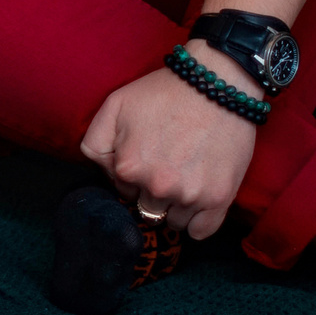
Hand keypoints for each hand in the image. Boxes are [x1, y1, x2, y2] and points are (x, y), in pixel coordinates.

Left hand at [79, 43, 260, 238]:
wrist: (217, 82)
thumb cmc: (164, 92)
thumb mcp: (114, 106)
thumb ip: (95, 144)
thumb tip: (105, 175)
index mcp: (128, 167)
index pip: (123, 191)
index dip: (135, 175)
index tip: (149, 157)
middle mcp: (157, 187)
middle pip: (147, 208)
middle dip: (154, 191)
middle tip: (169, 164)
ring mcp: (190, 195)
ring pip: (173, 220)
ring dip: (176, 205)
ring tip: (186, 174)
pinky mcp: (220, 198)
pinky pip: (201, 232)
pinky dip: (197, 223)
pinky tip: (197, 201)